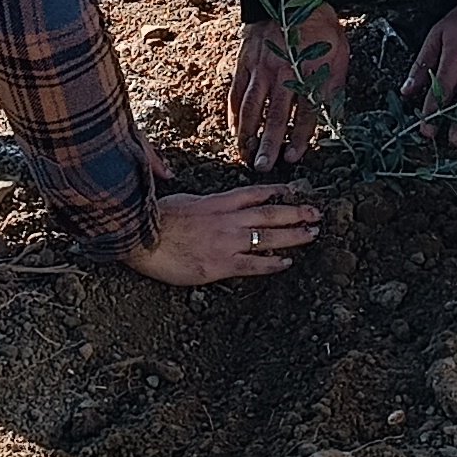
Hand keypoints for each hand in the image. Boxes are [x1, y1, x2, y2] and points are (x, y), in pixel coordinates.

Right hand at [126, 181, 322, 285]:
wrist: (140, 237)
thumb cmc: (155, 219)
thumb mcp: (183, 201)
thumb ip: (205, 204)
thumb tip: (215, 205)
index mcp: (217, 202)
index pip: (255, 193)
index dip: (277, 191)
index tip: (293, 191)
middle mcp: (228, 220)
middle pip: (270, 214)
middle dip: (296, 213)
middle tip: (316, 214)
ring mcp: (226, 242)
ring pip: (269, 238)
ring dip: (294, 236)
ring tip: (312, 234)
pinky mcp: (220, 264)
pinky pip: (254, 265)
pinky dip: (272, 263)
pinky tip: (287, 263)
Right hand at [228, 1, 350, 171]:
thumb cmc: (318, 29)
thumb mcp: (338, 54)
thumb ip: (333, 87)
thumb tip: (333, 120)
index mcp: (310, 70)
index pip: (306, 111)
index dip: (299, 136)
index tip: (292, 157)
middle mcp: (284, 71)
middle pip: (276, 114)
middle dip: (269, 143)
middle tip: (263, 166)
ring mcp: (260, 67)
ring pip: (251, 106)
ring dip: (247, 133)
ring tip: (245, 155)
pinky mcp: (244, 62)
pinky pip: (236, 92)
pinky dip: (233, 113)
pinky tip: (233, 131)